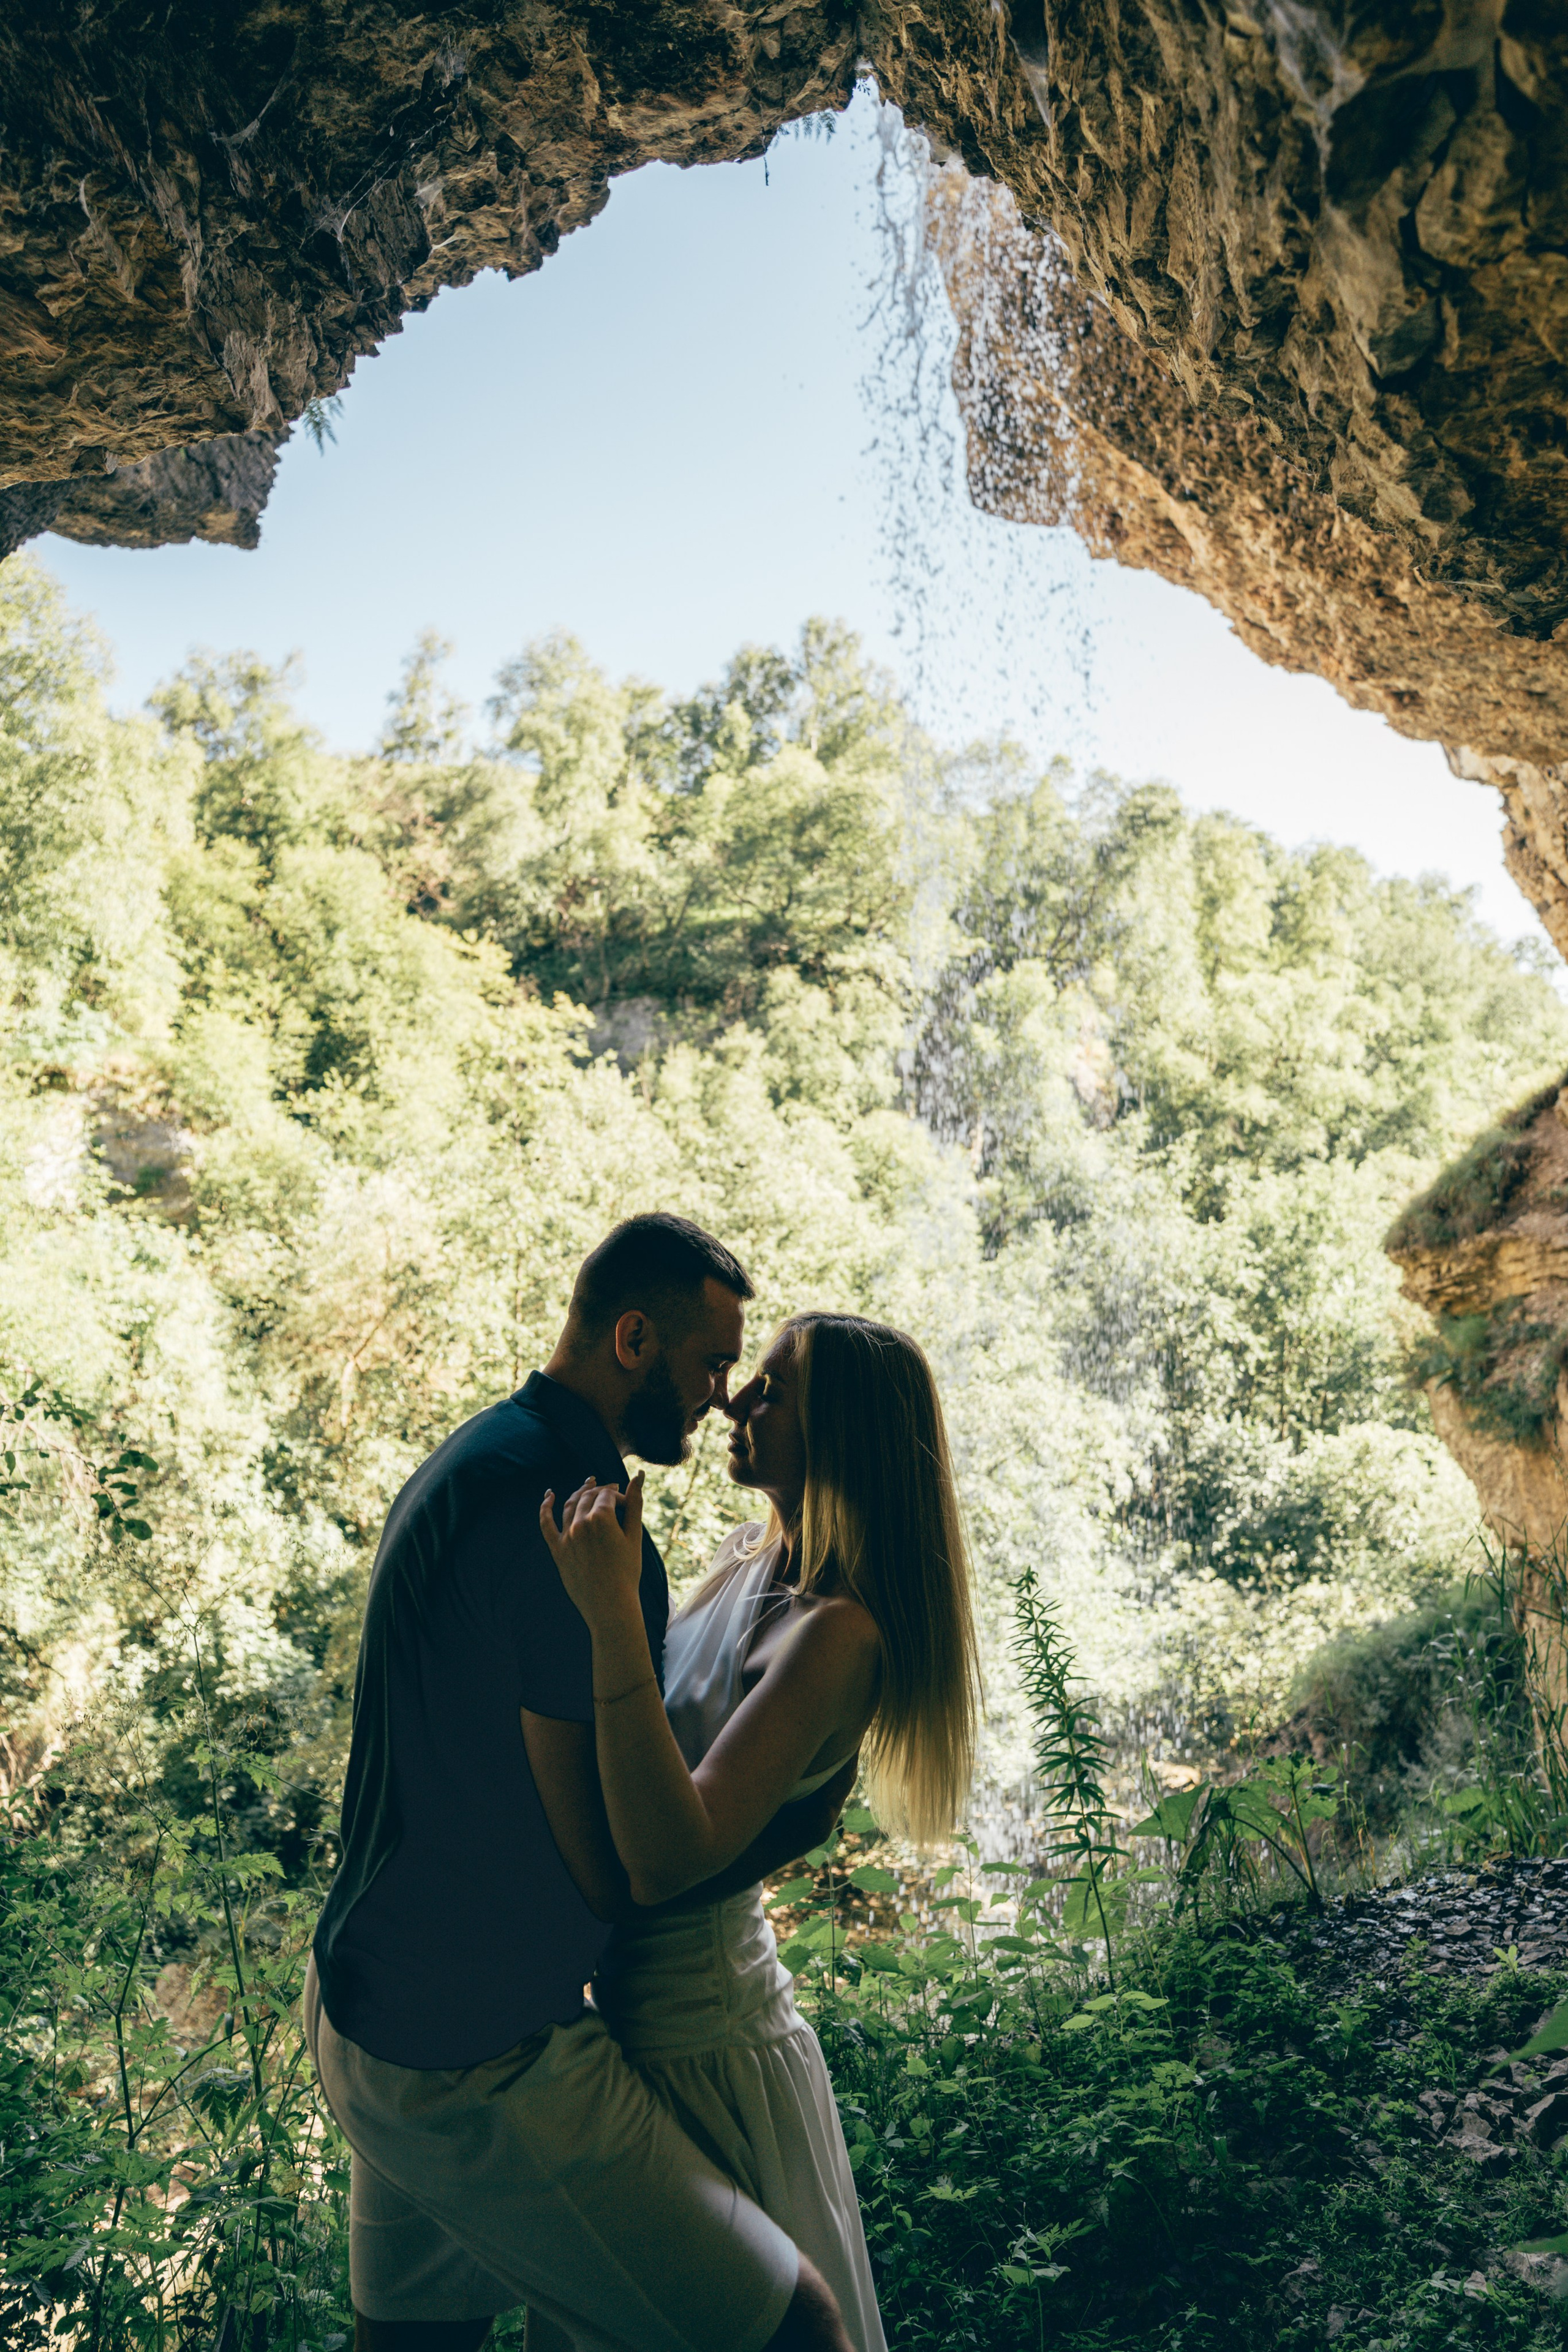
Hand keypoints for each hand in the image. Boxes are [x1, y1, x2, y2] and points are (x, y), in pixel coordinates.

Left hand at [539, 1472, 644, 1623]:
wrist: (610, 1605)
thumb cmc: (627, 1571)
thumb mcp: (635, 1536)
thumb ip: (635, 1503)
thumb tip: (639, 1475)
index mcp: (600, 1518)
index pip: (607, 1495)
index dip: (619, 1496)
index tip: (627, 1504)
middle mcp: (580, 1523)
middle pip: (589, 1497)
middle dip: (601, 1492)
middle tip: (612, 1492)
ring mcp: (566, 1537)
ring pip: (570, 1505)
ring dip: (580, 1492)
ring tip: (588, 1485)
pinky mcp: (557, 1550)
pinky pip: (546, 1524)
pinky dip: (545, 1507)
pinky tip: (548, 1495)